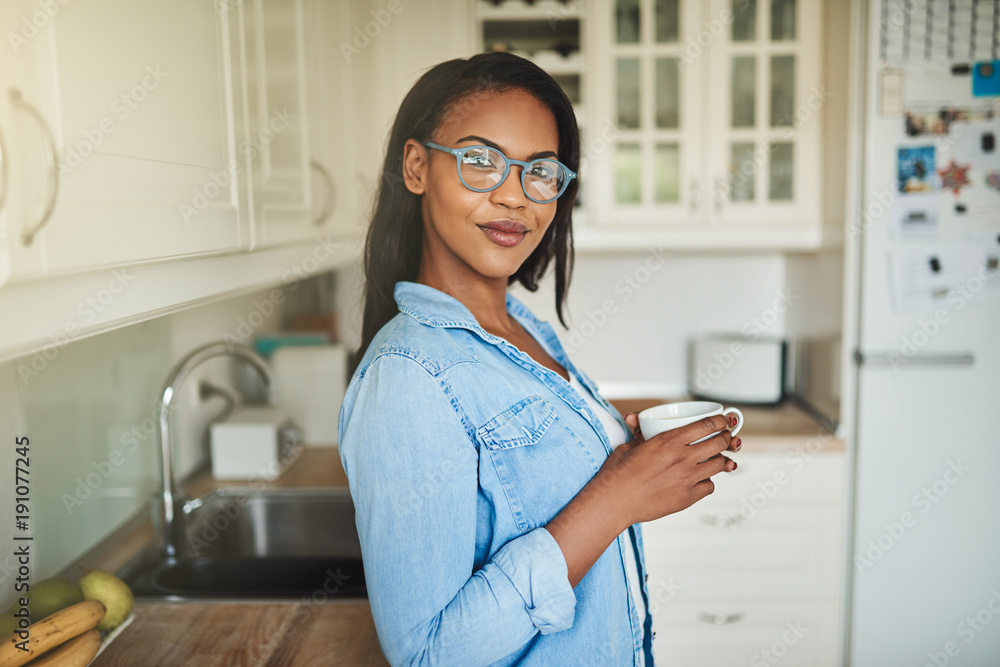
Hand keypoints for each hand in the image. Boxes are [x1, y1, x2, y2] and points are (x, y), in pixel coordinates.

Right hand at [595, 413, 738, 526]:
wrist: (614, 502)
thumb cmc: (618, 474)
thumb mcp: (629, 445)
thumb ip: (640, 432)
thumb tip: (636, 419)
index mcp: (668, 441)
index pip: (705, 426)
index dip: (719, 421)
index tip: (723, 421)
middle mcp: (681, 458)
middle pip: (718, 443)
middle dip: (726, 438)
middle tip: (725, 437)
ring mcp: (687, 479)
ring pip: (719, 465)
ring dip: (721, 459)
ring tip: (716, 458)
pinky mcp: (687, 497)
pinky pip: (709, 486)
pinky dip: (707, 481)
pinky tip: (700, 479)